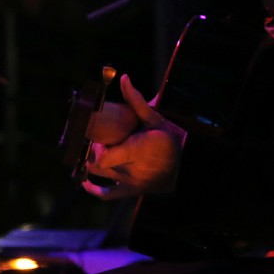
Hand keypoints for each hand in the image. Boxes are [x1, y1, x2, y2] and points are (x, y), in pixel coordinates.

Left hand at [82, 74, 184, 200]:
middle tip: (96, 138)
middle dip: (92, 148)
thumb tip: (124, 78)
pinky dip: (94, 190)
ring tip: (93, 150)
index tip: (98, 135)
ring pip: (99, 173)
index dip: (95, 146)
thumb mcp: (156, 118)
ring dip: (91, 162)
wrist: (187, 163)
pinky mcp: (131, 190)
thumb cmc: (172, 138)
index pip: (102, 156)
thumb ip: (137, 101)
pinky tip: (85, 181)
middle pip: (97, 162)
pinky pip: (107, 195)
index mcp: (136, 150)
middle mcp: (131, 169)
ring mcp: (130, 182)